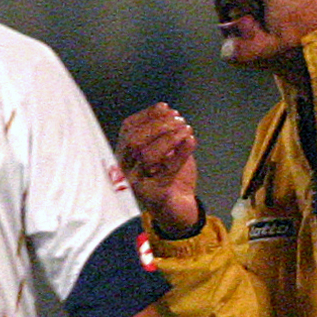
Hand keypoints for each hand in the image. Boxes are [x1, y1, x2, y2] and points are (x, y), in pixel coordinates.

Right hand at [116, 102, 200, 235]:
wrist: (178, 207)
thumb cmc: (170, 176)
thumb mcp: (165, 149)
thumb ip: (162, 132)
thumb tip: (167, 111)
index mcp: (125, 154)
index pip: (128, 129)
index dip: (148, 115)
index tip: (167, 108)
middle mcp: (124, 169)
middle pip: (134, 141)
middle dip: (158, 126)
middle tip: (180, 121)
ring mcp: (136, 184)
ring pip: (147, 155)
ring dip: (170, 138)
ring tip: (187, 131)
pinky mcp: (153, 195)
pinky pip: (167, 171)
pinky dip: (181, 153)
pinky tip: (191, 141)